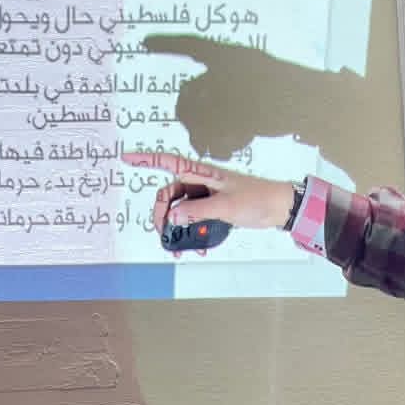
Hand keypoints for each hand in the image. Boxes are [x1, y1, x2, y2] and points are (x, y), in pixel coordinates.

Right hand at [121, 151, 296, 234]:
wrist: (279, 208)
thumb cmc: (257, 199)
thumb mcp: (225, 206)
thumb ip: (197, 211)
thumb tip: (173, 216)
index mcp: (202, 173)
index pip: (169, 162)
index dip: (146, 159)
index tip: (125, 158)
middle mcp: (201, 182)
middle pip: (169, 195)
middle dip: (163, 214)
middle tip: (163, 233)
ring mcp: (207, 195)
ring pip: (181, 210)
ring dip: (178, 228)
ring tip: (181, 247)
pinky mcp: (213, 208)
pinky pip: (194, 219)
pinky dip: (192, 233)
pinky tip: (198, 247)